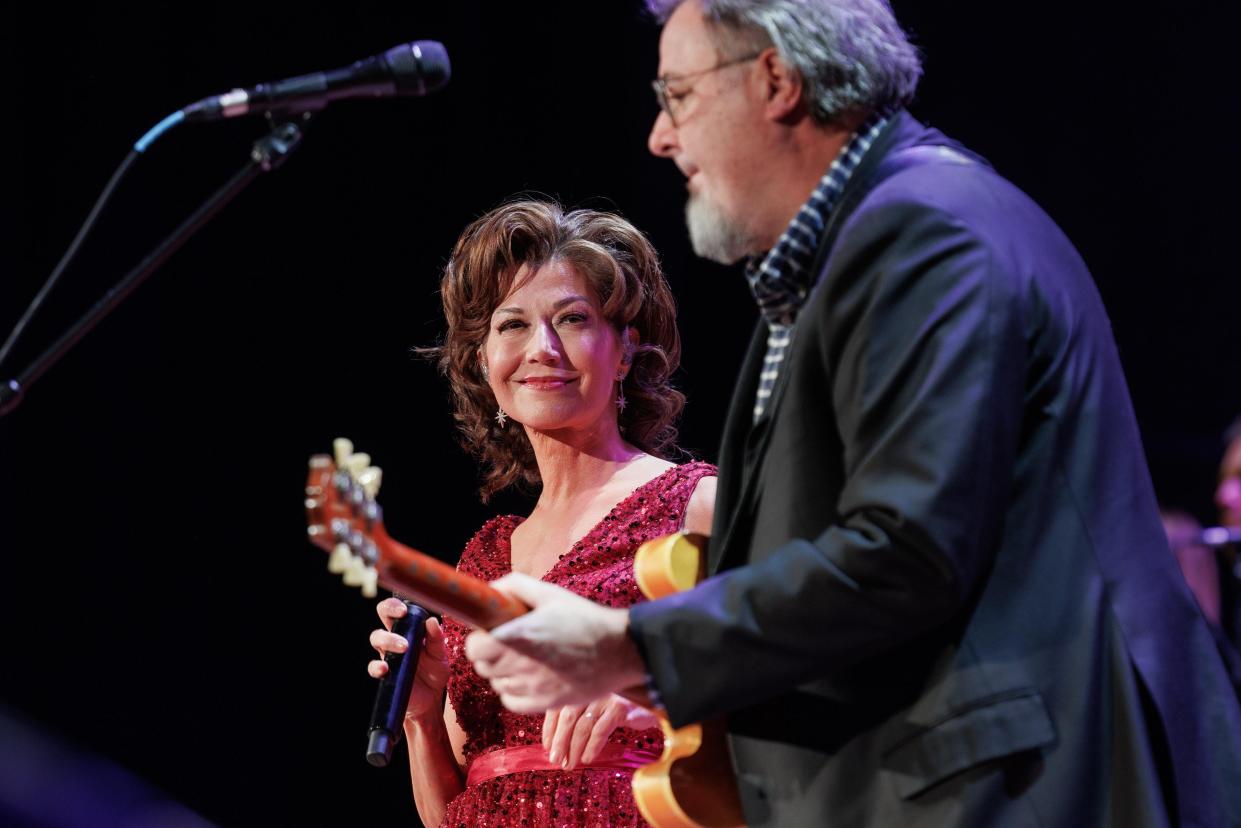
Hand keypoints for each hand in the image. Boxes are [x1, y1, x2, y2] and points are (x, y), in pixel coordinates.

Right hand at [367, 597, 449, 722]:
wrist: (430, 700)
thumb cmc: (434, 673)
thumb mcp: (440, 655)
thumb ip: (437, 639)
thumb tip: (432, 621)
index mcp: (408, 632)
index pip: (395, 612)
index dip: (395, 605)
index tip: (405, 609)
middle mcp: (394, 641)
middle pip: (384, 617)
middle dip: (388, 612)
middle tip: (402, 616)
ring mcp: (388, 657)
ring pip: (376, 639)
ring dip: (388, 639)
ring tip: (404, 647)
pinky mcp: (385, 674)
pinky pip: (373, 667)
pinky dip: (377, 666)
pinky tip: (386, 668)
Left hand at [464, 573, 647, 712]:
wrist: (620, 650)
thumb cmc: (585, 618)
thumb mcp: (551, 593)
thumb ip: (516, 586)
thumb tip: (491, 591)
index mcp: (520, 635)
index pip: (474, 647)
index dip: (479, 638)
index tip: (491, 632)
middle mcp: (522, 665)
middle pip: (482, 666)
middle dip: (490, 653)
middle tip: (510, 643)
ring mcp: (532, 688)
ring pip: (496, 683)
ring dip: (503, 672)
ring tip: (525, 659)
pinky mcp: (544, 704)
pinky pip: (511, 702)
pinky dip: (514, 691)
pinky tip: (530, 677)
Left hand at [542, 695, 660, 769]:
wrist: (652, 704)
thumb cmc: (619, 708)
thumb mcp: (595, 708)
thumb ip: (577, 717)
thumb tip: (556, 743)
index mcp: (581, 686)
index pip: (557, 705)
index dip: (549, 728)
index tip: (546, 746)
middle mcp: (591, 688)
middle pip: (567, 716)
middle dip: (559, 741)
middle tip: (555, 760)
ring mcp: (606, 696)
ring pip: (583, 725)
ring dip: (573, 748)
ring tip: (570, 764)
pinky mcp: (619, 708)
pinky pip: (600, 731)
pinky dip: (592, 747)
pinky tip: (587, 758)